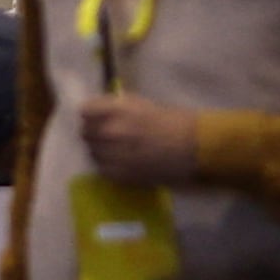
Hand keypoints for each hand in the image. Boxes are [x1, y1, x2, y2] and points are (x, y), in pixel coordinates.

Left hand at [75, 91, 202, 185]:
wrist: (194, 149)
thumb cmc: (174, 121)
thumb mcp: (145, 105)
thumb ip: (119, 107)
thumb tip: (102, 111)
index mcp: (119, 110)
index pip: (85, 110)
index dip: (93, 113)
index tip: (99, 115)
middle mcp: (110, 132)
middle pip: (85, 132)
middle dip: (95, 131)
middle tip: (110, 133)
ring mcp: (111, 155)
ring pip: (92, 151)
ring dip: (101, 148)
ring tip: (118, 148)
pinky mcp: (116, 174)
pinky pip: (102, 167)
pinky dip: (109, 163)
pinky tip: (124, 160)